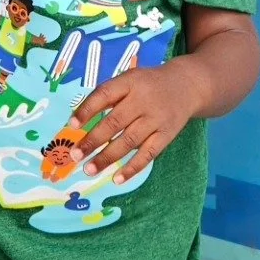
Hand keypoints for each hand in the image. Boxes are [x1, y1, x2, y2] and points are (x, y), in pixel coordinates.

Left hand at [70, 62, 205, 183]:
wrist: (187, 86)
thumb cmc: (148, 85)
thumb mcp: (130, 80)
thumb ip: (108, 97)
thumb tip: (79, 124)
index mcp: (130, 82)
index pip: (104, 94)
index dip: (87, 110)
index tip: (72, 125)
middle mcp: (143, 100)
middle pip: (115, 122)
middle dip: (93, 140)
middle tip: (76, 156)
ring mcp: (156, 119)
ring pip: (129, 141)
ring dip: (107, 157)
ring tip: (89, 170)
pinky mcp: (167, 135)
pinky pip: (148, 154)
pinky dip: (132, 168)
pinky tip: (117, 179)